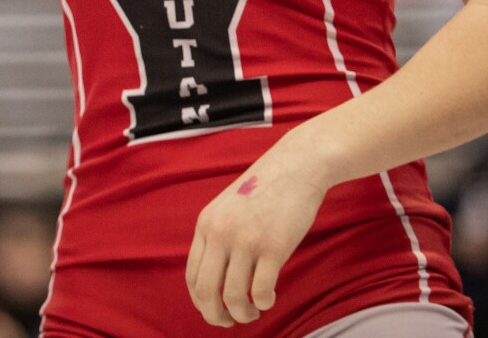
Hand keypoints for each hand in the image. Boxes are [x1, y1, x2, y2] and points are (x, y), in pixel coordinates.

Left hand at [185, 148, 329, 325]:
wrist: (295, 166)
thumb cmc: (265, 191)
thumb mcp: (228, 208)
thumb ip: (218, 237)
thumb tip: (215, 278)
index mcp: (206, 225)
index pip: (192, 277)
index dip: (201, 302)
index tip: (214, 310)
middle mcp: (220, 233)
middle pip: (206, 291)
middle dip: (215, 316)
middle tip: (229, 322)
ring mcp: (246, 240)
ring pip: (233, 297)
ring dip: (243, 314)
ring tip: (253, 312)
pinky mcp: (273, 246)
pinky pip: (261, 291)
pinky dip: (264, 303)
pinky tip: (269, 298)